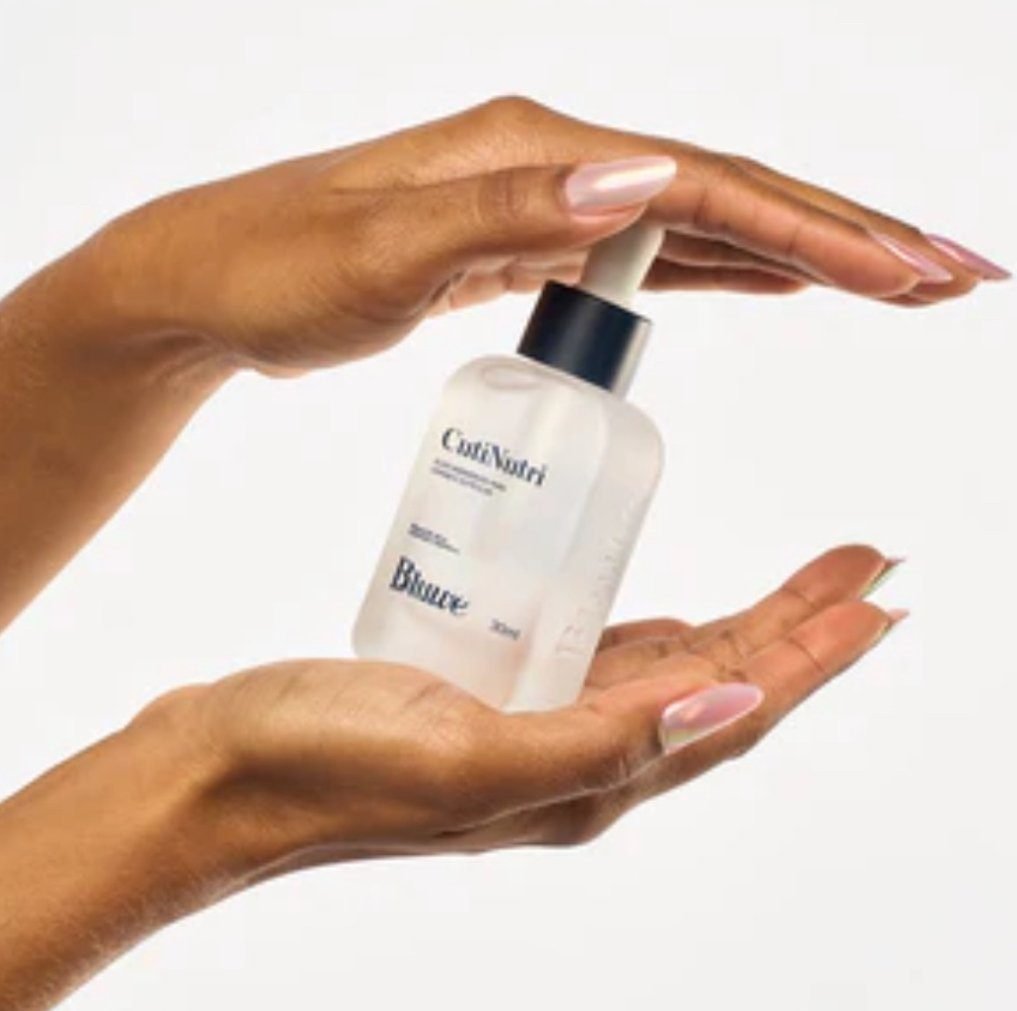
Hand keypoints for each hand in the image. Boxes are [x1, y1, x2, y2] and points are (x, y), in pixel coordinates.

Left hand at [82, 96, 1005, 375]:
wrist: (210, 284)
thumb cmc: (276, 270)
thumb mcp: (381, 250)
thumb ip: (505, 214)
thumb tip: (639, 175)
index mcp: (537, 153)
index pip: (709, 186)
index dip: (818, 231)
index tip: (911, 274)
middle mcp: (556, 163)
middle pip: (732, 193)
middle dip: (848, 237)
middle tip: (952, 277)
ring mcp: (546, 201)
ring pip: (703, 225)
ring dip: (804, 255)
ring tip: (896, 285)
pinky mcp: (526, 245)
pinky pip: (652, 255)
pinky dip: (727, 269)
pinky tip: (772, 283)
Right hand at [136, 544, 904, 878]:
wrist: (227, 770)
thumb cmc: (327, 770)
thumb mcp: (471, 759)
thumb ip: (600, 745)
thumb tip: (730, 711)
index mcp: (589, 781)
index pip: (734, 712)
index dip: (812, 657)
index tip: (878, 598)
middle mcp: (581, 754)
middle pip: (721, 681)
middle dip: (800, 625)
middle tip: (863, 563)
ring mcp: (541, 718)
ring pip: (674, 664)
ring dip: (745, 618)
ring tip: (802, 576)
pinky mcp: (498, 687)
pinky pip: (603, 650)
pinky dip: (657, 621)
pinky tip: (673, 595)